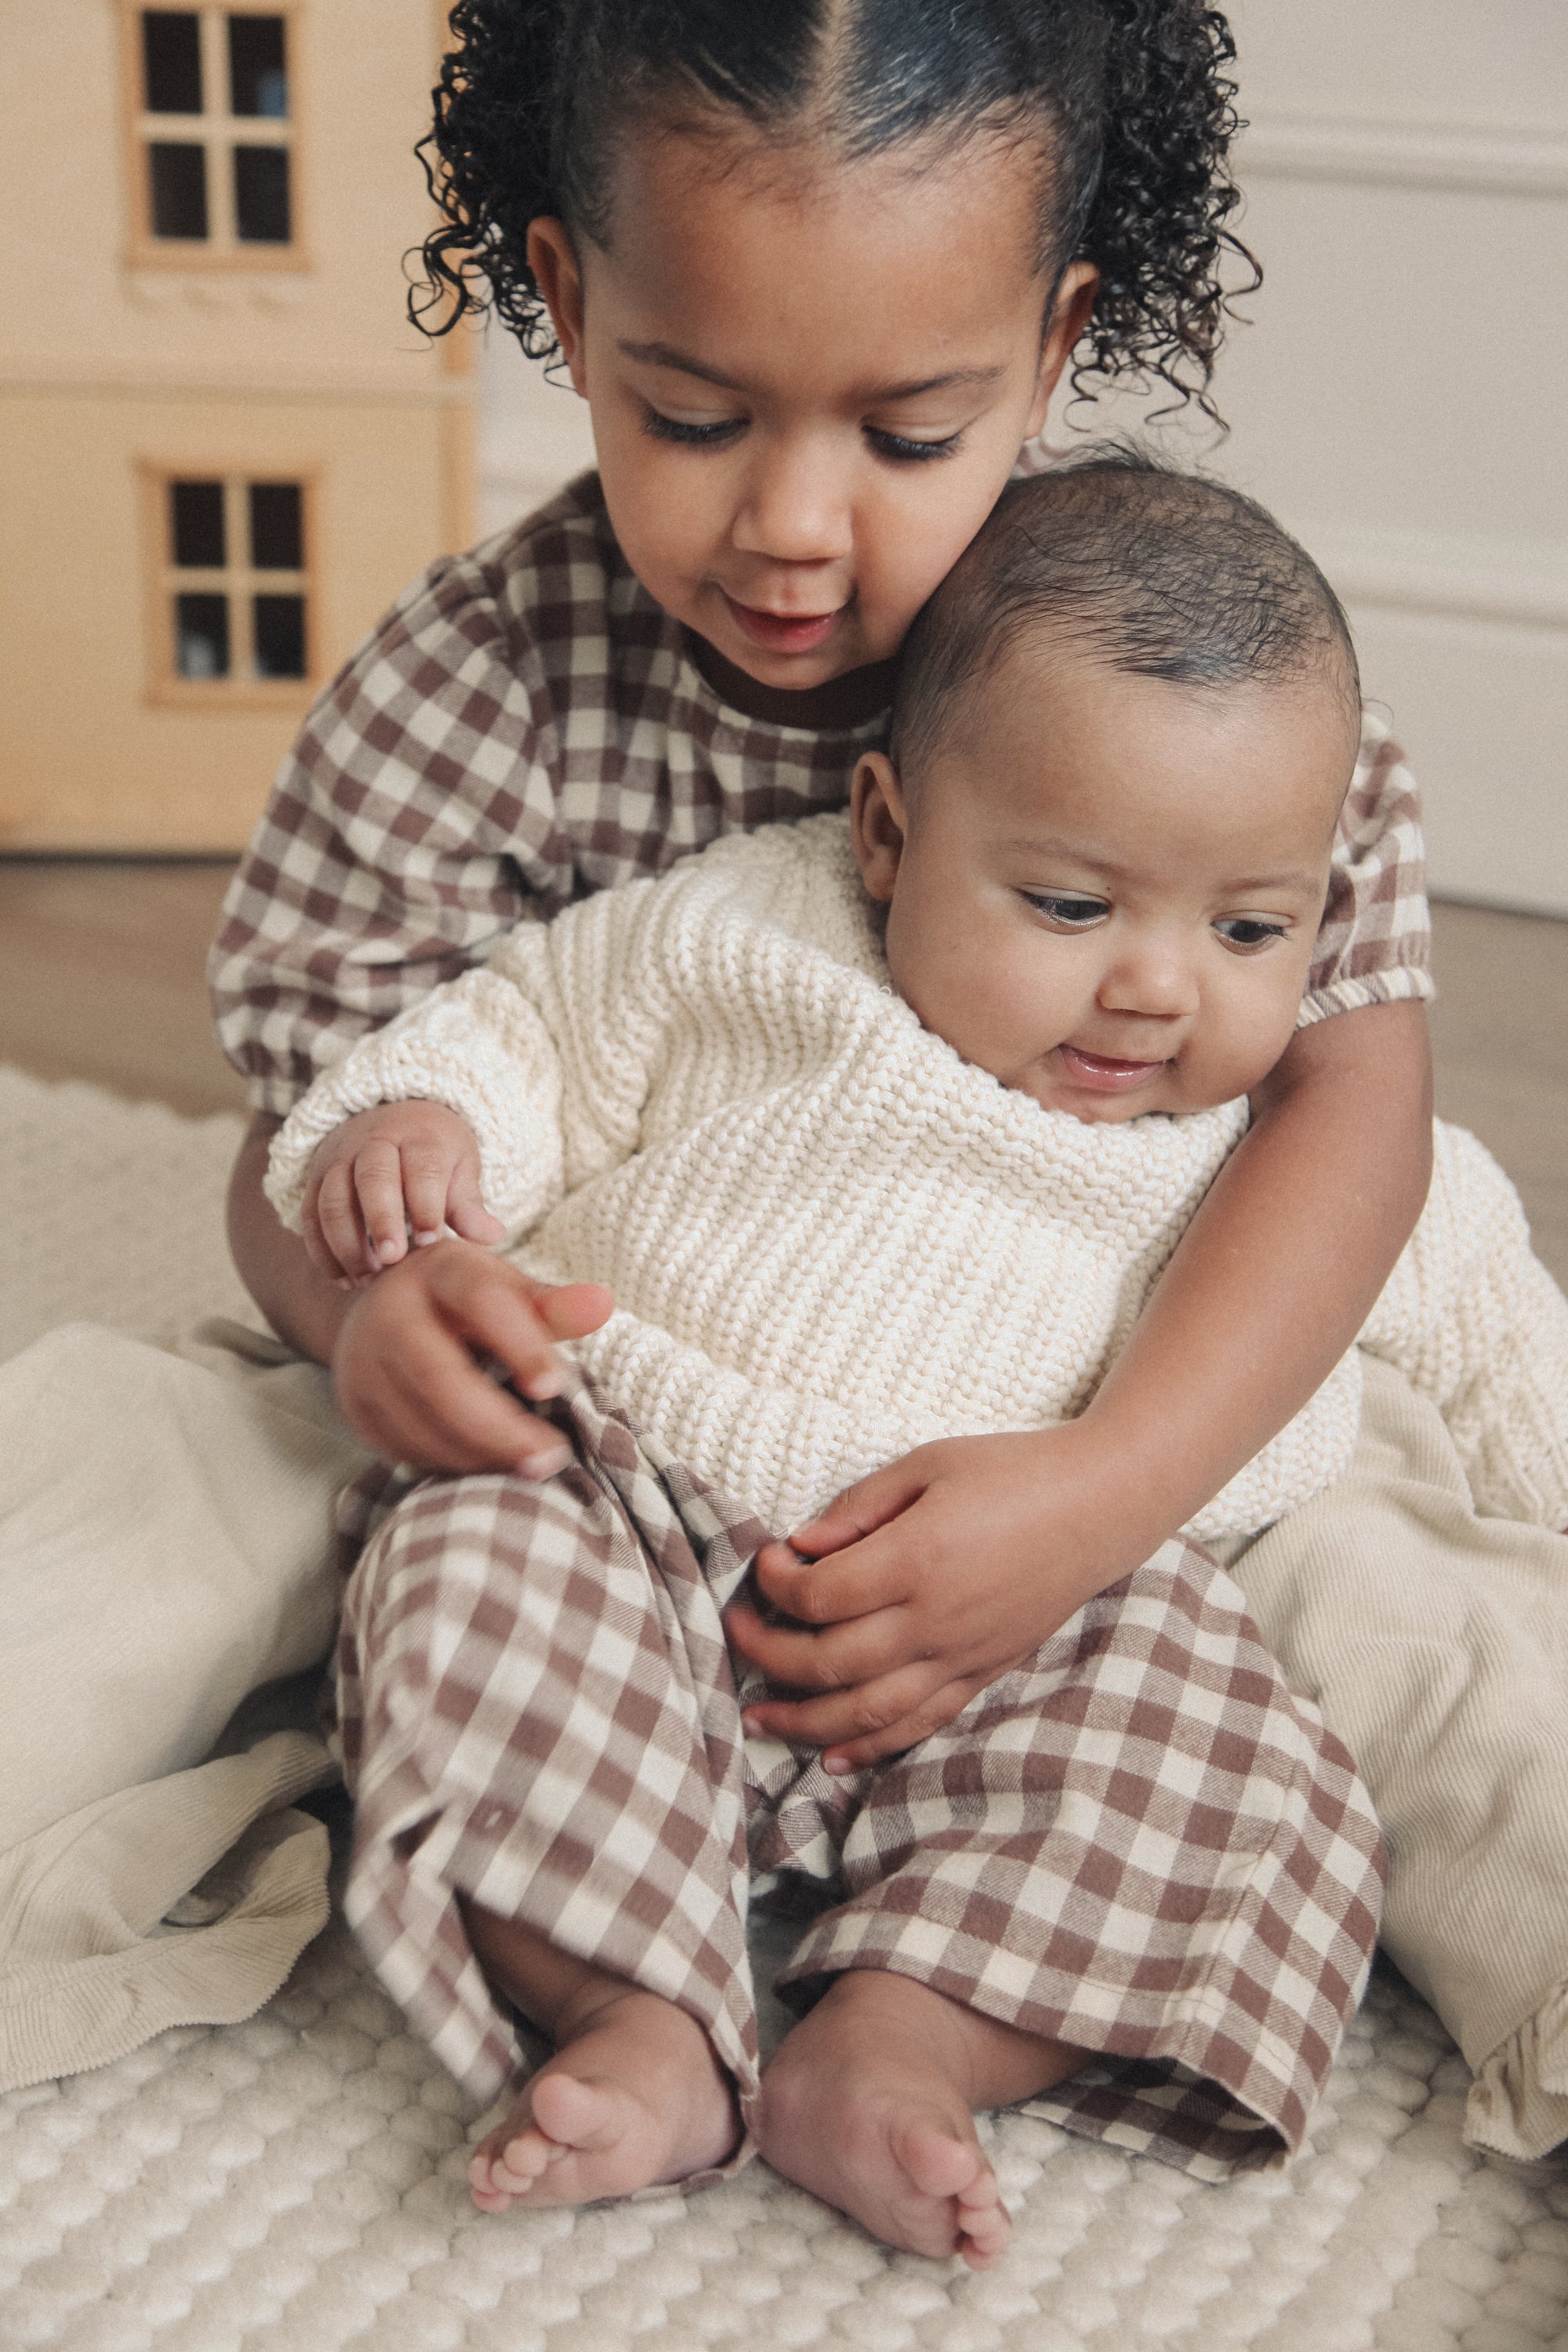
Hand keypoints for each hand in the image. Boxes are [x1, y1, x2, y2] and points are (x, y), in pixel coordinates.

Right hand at [302, 1100, 504, 1284]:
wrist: (391, 1120)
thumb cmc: (435, 1154)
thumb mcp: (459, 1167)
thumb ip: (468, 1204)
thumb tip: (490, 1236)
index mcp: (419, 1137)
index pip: (421, 1167)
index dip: (425, 1204)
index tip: (431, 1240)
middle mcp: (374, 1143)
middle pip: (371, 1178)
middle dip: (380, 1220)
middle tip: (393, 1259)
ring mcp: (339, 1161)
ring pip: (333, 1199)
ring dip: (347, 1243)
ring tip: (369, 1277)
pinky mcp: (316, 1182)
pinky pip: (311, 1216)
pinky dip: (323, 1251)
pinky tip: (345, 1280)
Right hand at [332, 1235, 612, 1475]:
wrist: (378, 1307)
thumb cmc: (463, 1300)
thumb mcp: (505, 1288)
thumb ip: (553, 1304)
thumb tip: (603, 1303)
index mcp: (442, 1271)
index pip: (481, 1302)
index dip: (520, 1344)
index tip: (556, 1385)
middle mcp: (392, 1312)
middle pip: (439, 1378)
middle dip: (499, 1426)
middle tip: (552, 1456)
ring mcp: (365, 1362)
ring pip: (420, 1421)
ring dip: (480, 1453)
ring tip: (532, 1465)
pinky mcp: (356, 1405)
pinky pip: (404, 1446)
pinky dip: (451, 1463)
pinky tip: (489, 1465)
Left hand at [725, 1424, 1161, 1773]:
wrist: (1101, 1506)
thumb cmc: (1011, 1471)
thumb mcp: (927, 1465)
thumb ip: (859, 1508)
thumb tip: (801, 1547)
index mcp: (918, 1560)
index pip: (818, 1596)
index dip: (775, 1583)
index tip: (768, 1558)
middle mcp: (936, 1621)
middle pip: (827, 1663)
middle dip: (767, 1654)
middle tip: (737, 1630)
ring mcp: (961, 1657)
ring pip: (865, 1713)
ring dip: (802, 1722)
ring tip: (756, 1717)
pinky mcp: (981, 1675)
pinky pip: (917, 1725)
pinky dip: (869, 1748)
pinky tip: (831, 1757)